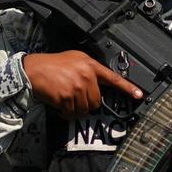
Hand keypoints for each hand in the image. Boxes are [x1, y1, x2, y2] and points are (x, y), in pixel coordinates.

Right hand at [22, 50, 142, 118]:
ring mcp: (77, 87)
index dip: (127, 88)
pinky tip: (59, 104)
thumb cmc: (52, 64)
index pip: (113, 78)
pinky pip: (72, 113)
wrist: (33, 69)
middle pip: (96, 101)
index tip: (139, 95)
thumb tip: (100, 82)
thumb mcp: (74, 58)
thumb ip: (89, 68)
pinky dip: (65, 113)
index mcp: (90, 65)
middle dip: (86, 102)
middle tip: (74, 96)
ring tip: (65, 99)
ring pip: (85, 109)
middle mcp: (86, 75)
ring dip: (75, 109)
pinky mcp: (67, 97)